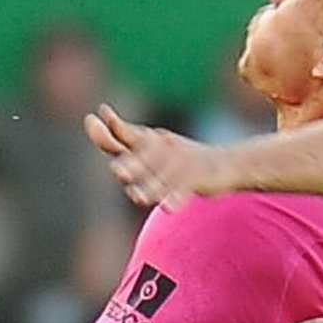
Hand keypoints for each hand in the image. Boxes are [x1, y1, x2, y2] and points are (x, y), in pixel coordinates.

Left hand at [84, 105, 233, 210]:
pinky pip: (185, 189)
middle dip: (131, 165)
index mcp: (150, 141)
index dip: (110, 130)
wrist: (226, 163)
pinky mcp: (198, 178)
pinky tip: (169, 208)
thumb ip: (126, 137)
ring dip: (151, 187)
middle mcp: (163, 149)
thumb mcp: (153, 143)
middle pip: (144, 157)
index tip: (96, 117)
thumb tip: (102, 115)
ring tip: (137, 197)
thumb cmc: (181, 157)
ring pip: (163, 177)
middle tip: (116, 170)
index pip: (125, 136)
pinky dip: (177, 198)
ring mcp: (181, 164)